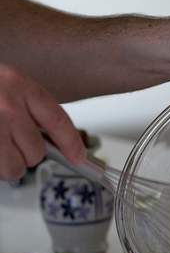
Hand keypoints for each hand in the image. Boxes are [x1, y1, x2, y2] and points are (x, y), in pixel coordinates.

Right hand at [0, 65, 84, 179]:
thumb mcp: (5, 83)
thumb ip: (27, 107)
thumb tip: (50, 139)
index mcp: (19, 85)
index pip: (58, 120)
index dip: (71, 143)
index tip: (78, 157)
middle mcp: (6, 106)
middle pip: (37, 152)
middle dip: (26, 153)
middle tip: (8, 142)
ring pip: (16, 168)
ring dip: (8, 165)